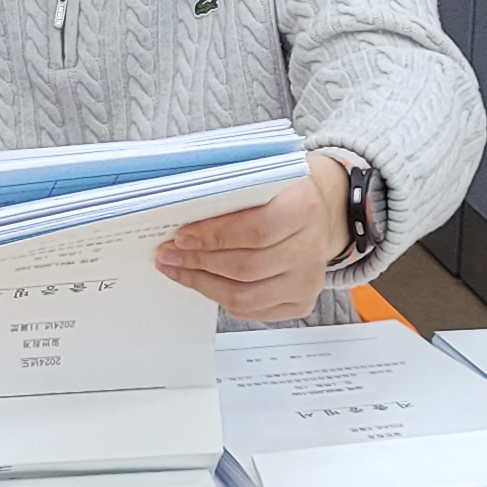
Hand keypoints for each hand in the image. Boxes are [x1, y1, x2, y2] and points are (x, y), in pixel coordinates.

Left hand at [158, 154, 351, 323]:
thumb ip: (230, 190)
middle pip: (246, 267)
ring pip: (245, 296)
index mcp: (306, 207)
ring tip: (178, 269)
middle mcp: (313, 247)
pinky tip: (202, 281)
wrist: (317, 211)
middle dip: (199, 262)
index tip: (181, 237)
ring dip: (203, 283)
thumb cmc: (281, 192)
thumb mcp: (262, 176)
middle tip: (169, 254)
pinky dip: (219, 297)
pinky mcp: (300, 302)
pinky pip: (251, 310)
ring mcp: (309, 280)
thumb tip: (181, 211)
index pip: (257, 230)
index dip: (215, 237)